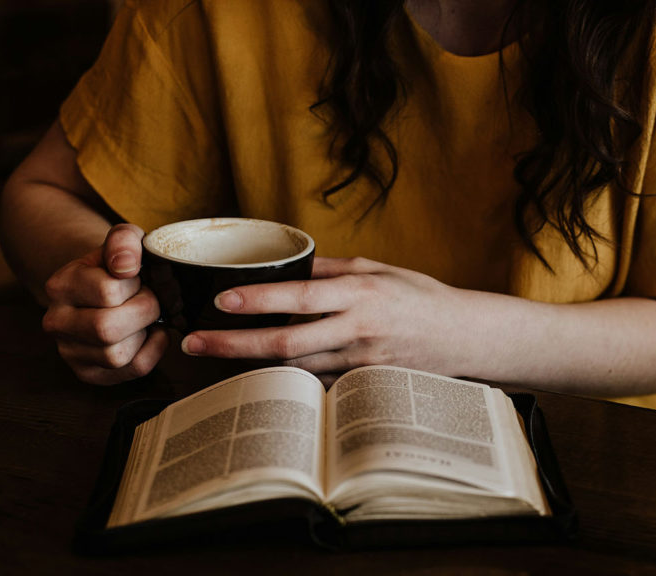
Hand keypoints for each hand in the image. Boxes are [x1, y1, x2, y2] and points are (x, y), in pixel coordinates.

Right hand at [42, 223, 167, 384]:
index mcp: (60, 286)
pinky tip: (150, 333)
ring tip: (145, 316)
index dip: (135, 285)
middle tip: (150, 299)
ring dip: (145, 333)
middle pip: (106, 329)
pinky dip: (153, 351)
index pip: (107, 291)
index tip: (137, 278)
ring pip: (117, 355)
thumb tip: (126, 266)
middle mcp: (56, 322)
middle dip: (144, 311)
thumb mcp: (123, 241)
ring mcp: (70, 352)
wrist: (106, 287)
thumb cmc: (118, 265)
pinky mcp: (89, 373)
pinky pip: (132, 370)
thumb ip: (124, 241)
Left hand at [180, 257, 472, 383]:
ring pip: (295, 368)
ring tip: (212, 356)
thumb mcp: (378, 269)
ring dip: (251, 365)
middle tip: (194, 344)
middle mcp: (358, 329)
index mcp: (360, 293)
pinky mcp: (362, 384)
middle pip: (286, 342)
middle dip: (234, 345)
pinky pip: (315, 383)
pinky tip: (258, 374)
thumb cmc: (419, 297)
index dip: (259, 300)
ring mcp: (360, 362)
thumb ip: (331, 268)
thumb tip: (286, 264)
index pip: (300, 296)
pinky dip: (285, 378)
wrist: (461, 337)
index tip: (222, 301)